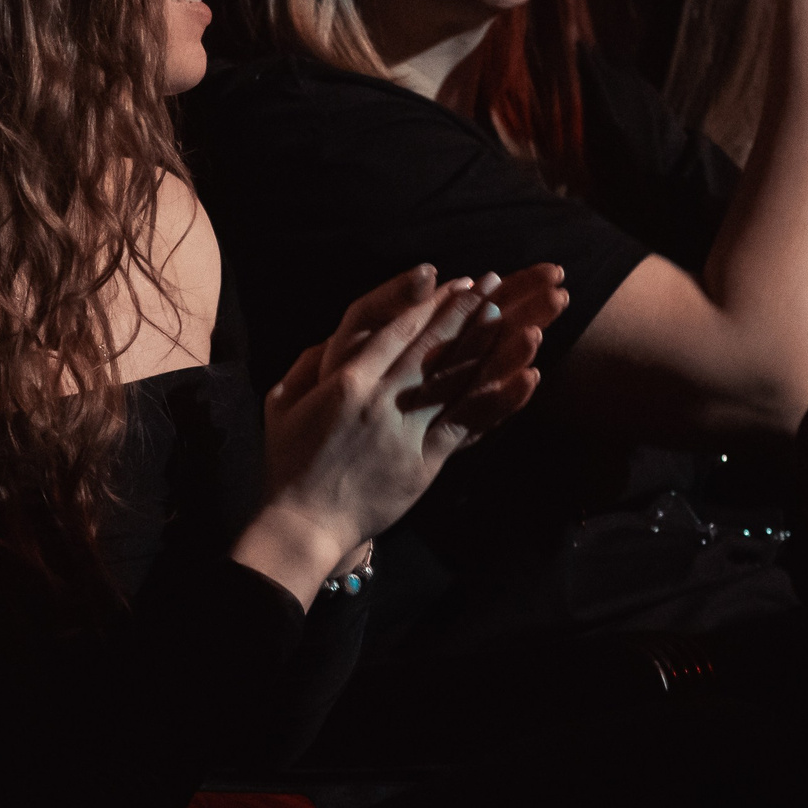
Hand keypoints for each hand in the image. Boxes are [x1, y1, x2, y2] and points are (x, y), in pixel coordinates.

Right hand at [237, 263, 565, 602]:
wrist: (304, 524)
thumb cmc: (289, 465)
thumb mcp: (282, 403)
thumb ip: (307, 366)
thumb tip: (331, 340)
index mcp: (348, 382)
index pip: (398, 331)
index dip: (431, 304)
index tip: (457, 283)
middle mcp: (382, 401)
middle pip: (432, 347)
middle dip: (464, 312)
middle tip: (492, 284)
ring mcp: (408, 431)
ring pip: (455, 379)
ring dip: (485, 344)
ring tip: (511, 315)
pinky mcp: (427, 462)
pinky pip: (467, 424)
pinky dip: (498, 399)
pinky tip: (524, 376)